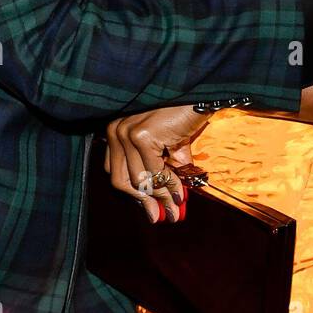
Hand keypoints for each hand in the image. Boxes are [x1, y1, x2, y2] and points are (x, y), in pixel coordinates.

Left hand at [104, 105, 207, 223]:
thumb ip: (163, 175)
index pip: (116, 173)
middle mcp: (115, 132)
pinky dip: (168, 186)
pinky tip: (180, 193)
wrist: (197, 96)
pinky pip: (155, 172)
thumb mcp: (169, 150)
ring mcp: (126, 133)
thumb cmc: (183, 120)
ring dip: (160, 197)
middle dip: (143, 201)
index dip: (134, 194)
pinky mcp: (142, 136)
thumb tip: (169, 206)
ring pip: (139, 179)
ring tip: (175, 208)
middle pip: (120, 180)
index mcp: (116, 133)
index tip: (151, 210)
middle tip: (162, 216)